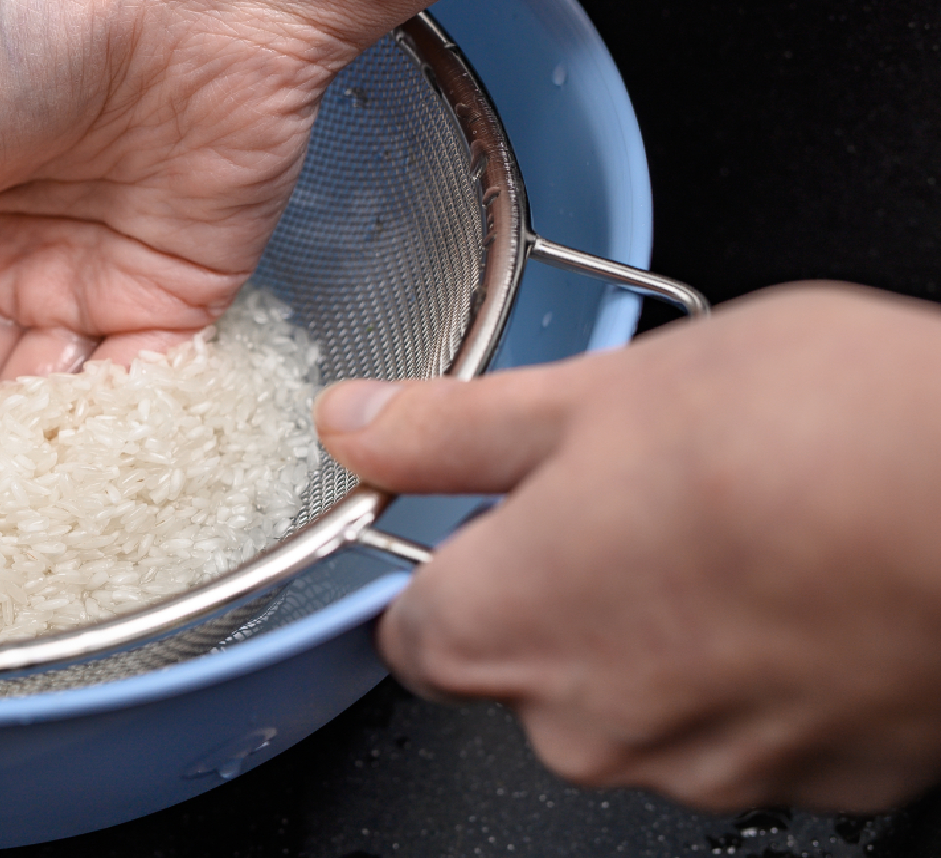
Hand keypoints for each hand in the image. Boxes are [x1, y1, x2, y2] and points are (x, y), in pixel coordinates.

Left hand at [315, 283, 940, 811]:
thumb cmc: (809, 438)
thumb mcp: (594, 393)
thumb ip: (449, 430)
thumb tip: (356, 424)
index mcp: (497, 631)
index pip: (414, 628)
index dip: (460, 560)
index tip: (506, 508)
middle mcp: (584, 728)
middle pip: (529, 666)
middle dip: (571, 587)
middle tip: (649, 490)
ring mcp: (704, 767)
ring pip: (645, 698)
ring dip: (672, 628)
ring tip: (748, 525)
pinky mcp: (819, 783)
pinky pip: (754, 726)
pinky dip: (768, 669)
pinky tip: (814, 582)